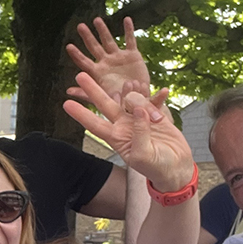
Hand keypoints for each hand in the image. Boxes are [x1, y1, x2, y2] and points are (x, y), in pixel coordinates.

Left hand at [62, 70, 193, 191]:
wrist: (176, 167)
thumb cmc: (156, 167)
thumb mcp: (143, 155)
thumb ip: (139, 133)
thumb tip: (139, 110)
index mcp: (116, 137)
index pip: (94, 124)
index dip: (81, 114)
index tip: (66, 103)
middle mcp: (124, 125)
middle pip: (105, 104)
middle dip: (93, 90)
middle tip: (80, 76)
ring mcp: (138, 118)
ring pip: (130, 98)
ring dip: (132, 91)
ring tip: (134, 84)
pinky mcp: (154, 115)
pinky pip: (152, 101)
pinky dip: (156, 96)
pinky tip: (162, 91)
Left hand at [65, 16, 150, 99]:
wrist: (140, 100)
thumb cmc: (120, 102)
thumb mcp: (103, 98)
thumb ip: (86, 93)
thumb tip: (67, 91)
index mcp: (98, 73)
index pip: (84, 62)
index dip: (77, 54)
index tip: (69, 46)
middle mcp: (107, 62)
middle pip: (94, 47)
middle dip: (87, 37)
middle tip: (80, 26)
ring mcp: (119, 57)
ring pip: (109, 41)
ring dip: (103, 31)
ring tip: (97, 20)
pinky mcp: (133, 55)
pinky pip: (130, 41)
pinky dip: (129, 30)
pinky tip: (127, 20)